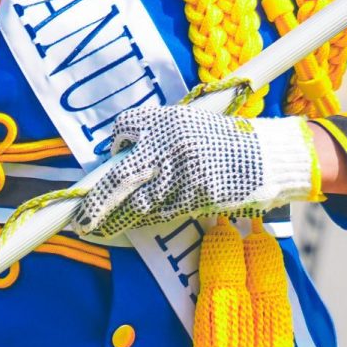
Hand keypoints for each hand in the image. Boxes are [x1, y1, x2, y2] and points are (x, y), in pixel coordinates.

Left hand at [73, 103, 318, 237]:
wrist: (267, 156)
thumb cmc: (228, 141)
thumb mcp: (191, 125)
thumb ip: (159, 136)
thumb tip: (123, 155)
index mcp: (168, 119)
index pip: (124, 128)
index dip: (114, 147)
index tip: (109, 161)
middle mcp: (170, 143)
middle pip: (121, 175)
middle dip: (97, 200)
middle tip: (79, 217)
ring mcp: (183, 171)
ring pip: (140, 201)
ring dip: (117, 217)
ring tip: (96, 227)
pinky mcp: (196, 194)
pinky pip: (163, 211)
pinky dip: (146, 219)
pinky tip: (131, 224)